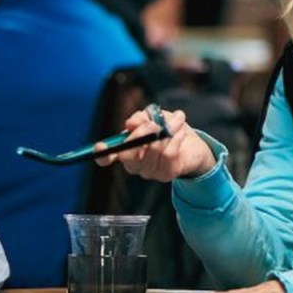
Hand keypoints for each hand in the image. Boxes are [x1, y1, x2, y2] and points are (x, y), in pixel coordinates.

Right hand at [95, 106, 215, 180]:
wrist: (193, 143)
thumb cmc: (168, 128)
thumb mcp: (154, 117)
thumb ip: (140, 118)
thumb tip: (130, 125)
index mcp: (126, 149)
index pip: (108, 157)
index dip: (102, 154)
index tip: (100, 147)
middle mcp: (135, 164)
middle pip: (128, 154)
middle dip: (142, 133)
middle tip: (157, 122)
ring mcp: (149, 172)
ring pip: (153, 149)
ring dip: (167, 130)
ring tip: (178, 119)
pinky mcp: (166, 175)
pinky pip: (168, 154)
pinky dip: (176, 138)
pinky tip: (181, 132)